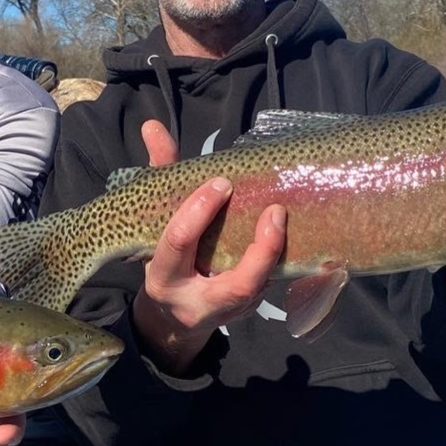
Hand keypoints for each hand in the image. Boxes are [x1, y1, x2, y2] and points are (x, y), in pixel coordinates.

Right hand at [131, 120, 286, 374]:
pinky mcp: (247, 313)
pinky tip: (293, 231)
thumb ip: (160, 177)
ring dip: (276, 256)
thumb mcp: (155, 224)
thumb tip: (152, 126)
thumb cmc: (165, 259)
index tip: (221, 182)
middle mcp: (195, 302)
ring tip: (285, 218)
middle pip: (235, 286)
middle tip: (276, 211)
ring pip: (261, 292)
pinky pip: (268, 289)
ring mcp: (228, 314)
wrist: (171, 319)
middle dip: (260, 252)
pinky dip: (280, 261)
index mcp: (163, 276)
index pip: (179, 244)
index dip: (198, 213)